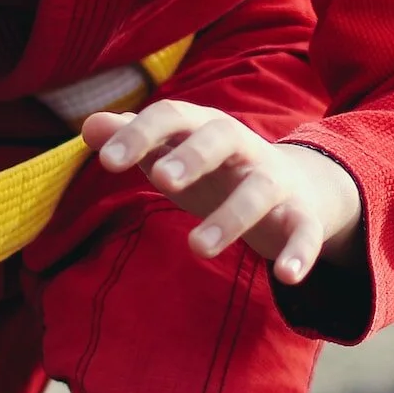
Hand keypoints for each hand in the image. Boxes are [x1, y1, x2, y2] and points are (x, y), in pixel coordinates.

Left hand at [82, 99, 362, 284]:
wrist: (296, 186)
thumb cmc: (215, 170)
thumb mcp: (174, 153)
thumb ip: (134, 140)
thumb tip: (89, 126)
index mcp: (205, 126)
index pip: (173, 116)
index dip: (140, 134)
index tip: (106, 162)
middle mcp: (243, 147)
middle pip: (221, 137)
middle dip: (193, 155)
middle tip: (161, 179)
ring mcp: (274, 181)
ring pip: (258, 190)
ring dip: (231, 216)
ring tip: (196, 247)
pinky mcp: (302, 215)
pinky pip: (304, 231)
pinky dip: (299, 252)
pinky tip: (287, 276)